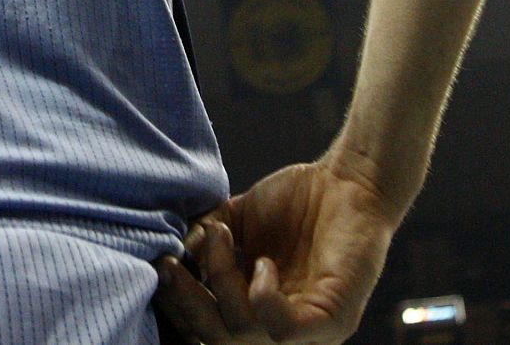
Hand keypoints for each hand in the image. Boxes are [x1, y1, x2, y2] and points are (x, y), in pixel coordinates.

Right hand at [152, 154, 401, 343]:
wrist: (349, 181)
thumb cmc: (296, 200)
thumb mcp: (237, 220)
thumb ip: (207, 238)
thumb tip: (176, 251)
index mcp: (257, 312)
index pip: (209, 331)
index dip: (179, 306)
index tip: (160, 266)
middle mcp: (282, 329)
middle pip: (219, 341)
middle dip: (187, 303)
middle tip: (169, 264)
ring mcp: (310, 329)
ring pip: (245, 335)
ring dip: (222, 281)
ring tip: (223, 238)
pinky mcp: (334, 318)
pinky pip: (284, 330)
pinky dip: (261, 296)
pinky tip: (264, 262)